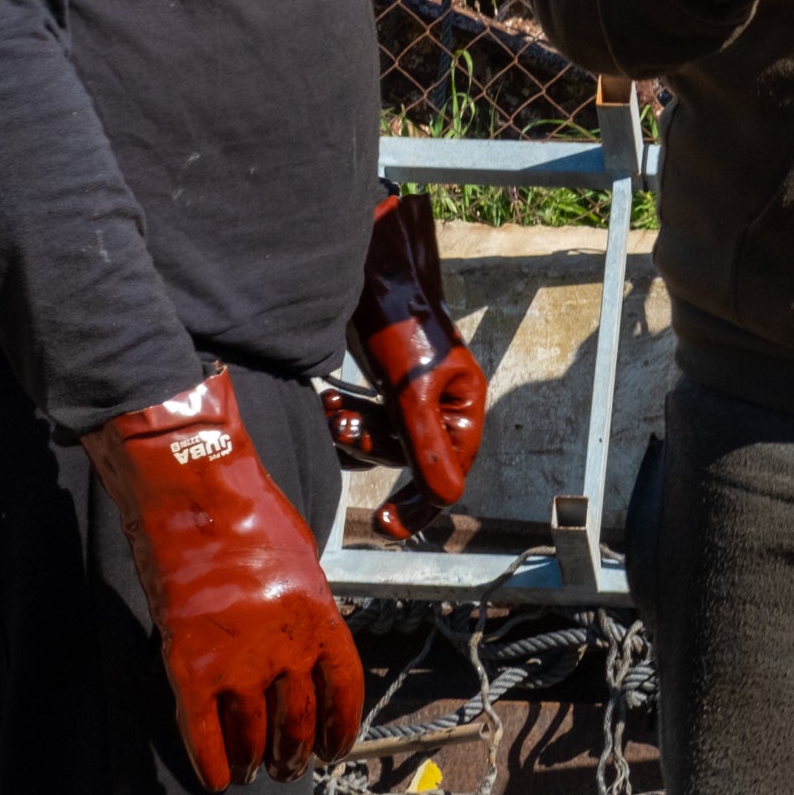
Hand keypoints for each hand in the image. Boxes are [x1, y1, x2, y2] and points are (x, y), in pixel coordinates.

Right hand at [82, 368, 364, 789]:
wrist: (195, 491)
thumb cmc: (250, 511)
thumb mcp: (303, 559)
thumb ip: (308, 607)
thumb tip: (308, 642)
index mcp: (322, 619)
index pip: (344, 691)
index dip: (341, 728)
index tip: (335, 750)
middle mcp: (287, 649)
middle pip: (298, 723)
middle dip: (295, 753)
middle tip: (287, 767)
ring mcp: (237, 662)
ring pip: (252, 735)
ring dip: (255, 760)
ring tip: (254, 772)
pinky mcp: (189, 667)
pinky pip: (203, 733)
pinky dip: (211, 763)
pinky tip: (217, 780)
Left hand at [351, 190, 486, 540]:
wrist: (366, 269)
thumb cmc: (398, 320)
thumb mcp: (411, 388)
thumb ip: (427, 445)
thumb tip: (446, 499)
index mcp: (462, 407)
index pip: (448, 475)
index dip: (420, 507)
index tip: (384, 525)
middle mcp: (442, 406)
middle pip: (408, 460)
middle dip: (369, 447)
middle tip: (341, 427)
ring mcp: (412, 397)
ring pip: (383, 444)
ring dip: (353, 432)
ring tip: (332, 407)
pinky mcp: (385, 387)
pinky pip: (367, 424)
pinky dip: (347, 418)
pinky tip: (331, 399)